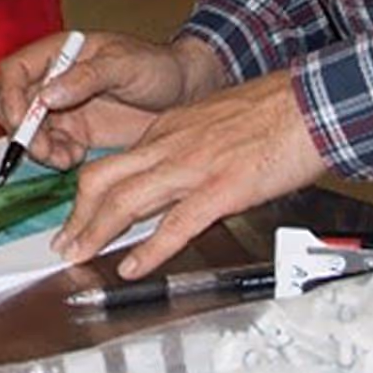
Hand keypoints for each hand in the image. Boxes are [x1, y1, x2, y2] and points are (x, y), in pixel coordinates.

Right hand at [0, 32, 219, 169]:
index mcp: (61, 52)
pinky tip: (74, 159)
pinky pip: (51, 147)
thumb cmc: (158, 67)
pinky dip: (54, 157)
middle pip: (14, 104)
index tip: (22, 120)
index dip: (9, 95)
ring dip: (38, 148)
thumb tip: (47, 95)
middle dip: (21, 130)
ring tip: (62, 159)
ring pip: (29, 130)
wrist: (186, 93)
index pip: (15, 70)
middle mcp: (56, 79)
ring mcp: (64, 107)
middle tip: (42, 149)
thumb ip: (87, 77)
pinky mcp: (77, 131)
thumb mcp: (125, 65)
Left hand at [51, 70, 326, 279]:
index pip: (113, 163)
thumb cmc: (271, 113)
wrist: (309, 104)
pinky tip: (132, 268)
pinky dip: (149, 250)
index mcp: (168, 129)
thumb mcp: (213, 122)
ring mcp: (192, 168)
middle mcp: (170, 146)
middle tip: (63, 245)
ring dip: (96, 233)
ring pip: (125, 200)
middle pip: (102, 179)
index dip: (88, 194)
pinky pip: (175, 224)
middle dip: (77, 216)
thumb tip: (176, 178)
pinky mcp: (220, 189)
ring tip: (78, 257)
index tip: (77, 217)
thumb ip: (187, 147)